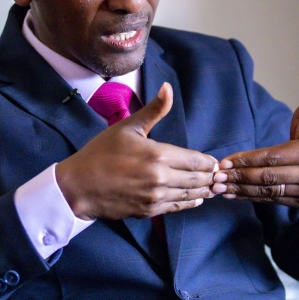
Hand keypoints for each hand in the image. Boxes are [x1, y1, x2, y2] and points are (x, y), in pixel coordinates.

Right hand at [56, 82, 218, 219]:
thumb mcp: (127, 127)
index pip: (195, 160)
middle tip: (220, 176)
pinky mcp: (148, 211)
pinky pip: (176, 207)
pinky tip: (196, 199)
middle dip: (210, 177)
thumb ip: (154, 110)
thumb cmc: (100, 153)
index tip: (216, 162)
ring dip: (203, 191)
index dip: (208, 162)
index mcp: (159, 155)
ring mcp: (156, 197)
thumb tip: (168, 87)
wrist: (79, 186)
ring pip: (189, 195)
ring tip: (213, 188)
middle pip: (196, 179)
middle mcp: (161, 178)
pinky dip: (189, 203)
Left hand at [214, 77, 298, 206]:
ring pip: (268, 191)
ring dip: (241, 189)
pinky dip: (250, 197)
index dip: (248, 159)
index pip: (274, 156)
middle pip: (269, 176)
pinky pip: (271, 200)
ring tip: (219, 188)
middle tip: (216, 176)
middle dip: (240, 176)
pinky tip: (232, 195)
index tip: (225, 161)